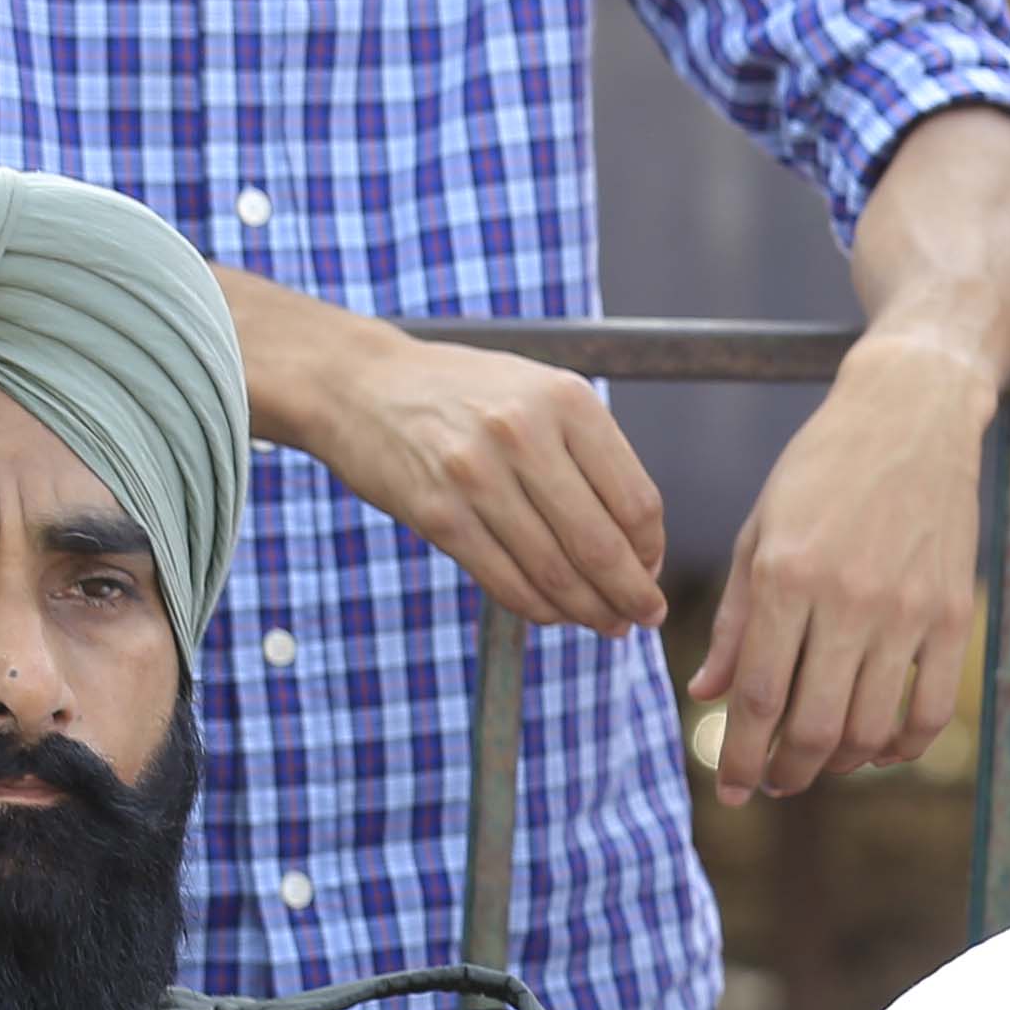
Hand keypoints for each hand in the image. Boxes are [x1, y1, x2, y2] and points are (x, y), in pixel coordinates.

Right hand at [264, 325, 669, 636]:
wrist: (358, 385)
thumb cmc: (464, 395)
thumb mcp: (540, 395)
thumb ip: (593, 457)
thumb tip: (642, 547)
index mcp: (566, 401)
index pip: (636, 502)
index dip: (651, 551)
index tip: (650, 570)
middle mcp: (523, 434)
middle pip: (601, 546)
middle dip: (632, 595)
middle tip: (645, 615)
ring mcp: (475, 476)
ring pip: (555, 573)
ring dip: (590, 611)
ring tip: (608, 623)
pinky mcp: (437, 514)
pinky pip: (506, 582)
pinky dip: (541, 609)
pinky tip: (556, 613)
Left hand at [691, 337, 1000, 805]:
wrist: (911, 416)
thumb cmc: (821, 468)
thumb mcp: (761, 533)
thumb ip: (737, 620)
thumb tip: (709, 694)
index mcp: (787, 576)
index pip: (759, 696)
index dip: (741, 755)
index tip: (732, 789)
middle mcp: (847, 600)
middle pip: (814, 727)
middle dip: (787, 772)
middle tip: (773, 785)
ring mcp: (907, 612)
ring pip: (871, 728)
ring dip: (839, 764)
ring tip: (819, 764)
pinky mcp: (953, 615)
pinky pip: (931, 710)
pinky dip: (903, 745)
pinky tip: (879, 748)